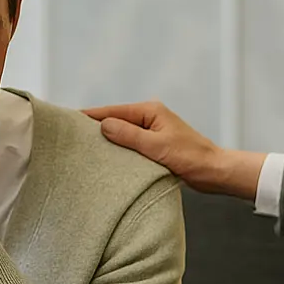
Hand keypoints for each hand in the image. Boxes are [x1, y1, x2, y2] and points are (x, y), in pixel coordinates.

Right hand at [81, 101, 265, 199]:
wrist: (215, 172)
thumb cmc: (191, 158)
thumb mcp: (157, 147)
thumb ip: (129, 136)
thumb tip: (103, 125)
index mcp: (150, 111)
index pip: (112, 111)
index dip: (90, 116)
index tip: (68, 120)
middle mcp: (150, 117)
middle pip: (114, 120)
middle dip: (95, 128)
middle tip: (71, 138)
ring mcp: (152, 131)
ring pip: (121, 133)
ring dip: (107, 140)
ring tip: (83, 149)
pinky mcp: (154, 145)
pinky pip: (130, 144)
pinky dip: (118, 149)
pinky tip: (106, 159)